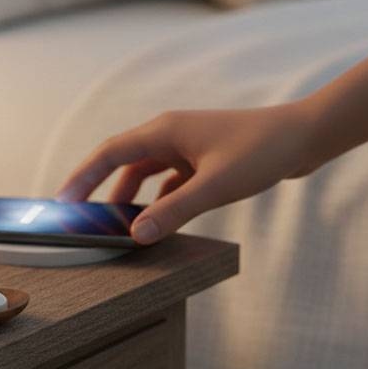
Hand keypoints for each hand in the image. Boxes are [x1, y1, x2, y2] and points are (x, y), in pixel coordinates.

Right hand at [56, 102, 323, 244]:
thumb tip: (136, 237)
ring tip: (117, 226)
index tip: (62, 201)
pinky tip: (158, 221)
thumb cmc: (262, 151)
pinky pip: (169, 181)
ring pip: (146, 173)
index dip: (83, 177)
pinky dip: (159, 200)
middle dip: (100, 189)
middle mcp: (171, 135)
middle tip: (81, 218)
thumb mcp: (214, 187)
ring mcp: (188, 147)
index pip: (109, 153)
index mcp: (165, 131)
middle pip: (122, 162)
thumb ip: (173, 212)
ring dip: (131, 198)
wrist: (305, 135)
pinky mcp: (204, 159)